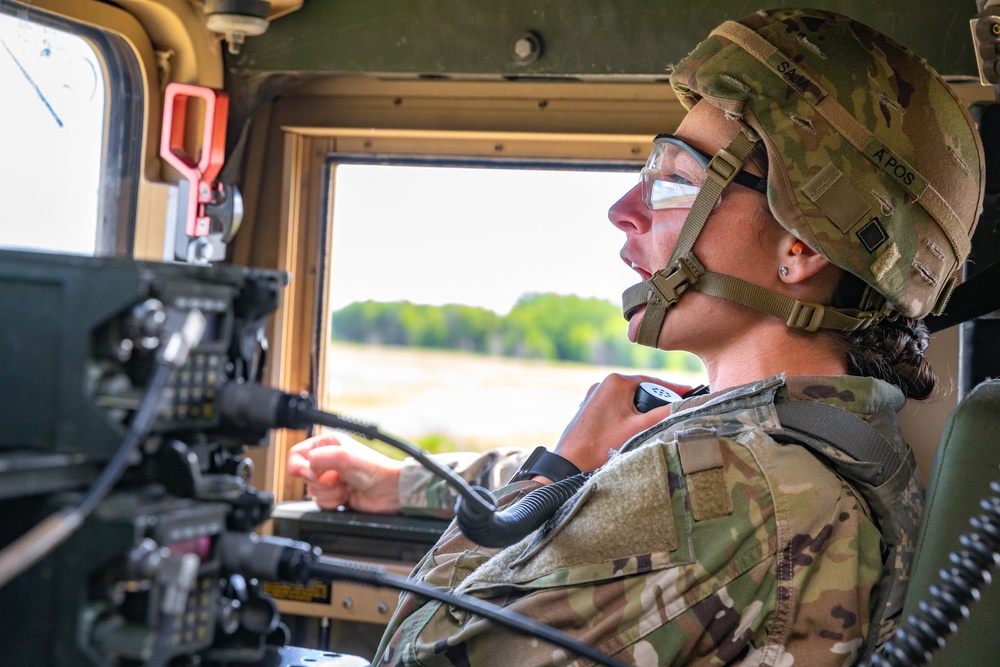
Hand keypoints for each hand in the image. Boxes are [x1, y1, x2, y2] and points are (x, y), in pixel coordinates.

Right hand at [287, 433, 403, 512]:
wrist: (389, 491)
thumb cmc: (374, 469)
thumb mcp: (344, 456)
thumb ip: (319, 458)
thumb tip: (304, 468)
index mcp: (328, 444)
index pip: (297, 453)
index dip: (297, 465)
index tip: (305, 472)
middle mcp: (328, 461)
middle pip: (304, 475)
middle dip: (321, 481)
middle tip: (338, 478)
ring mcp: (331, 479)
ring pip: (312, 490)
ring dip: (329, 492)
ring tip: (346, 486)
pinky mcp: (335, 495)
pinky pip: (320, 503)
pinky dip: (332, 502)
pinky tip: (346, 496)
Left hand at [553, 374, 688, 472]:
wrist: (569, 463)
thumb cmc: (603, 445)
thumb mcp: (640, 428)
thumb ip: (665, 414)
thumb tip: (688, 404)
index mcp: (616, 382)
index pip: (653, 381)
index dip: (673, 388)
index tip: (690, 392)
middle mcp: (603, 384)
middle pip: (640, 389)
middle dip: (656, 400)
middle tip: (673, 412)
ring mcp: (593, 396)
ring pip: (627, 399)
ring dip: (640, 409)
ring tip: (653, 423)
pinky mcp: (588, 409)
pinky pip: (614, 407)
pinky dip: (626, 415)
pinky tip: (632, 428)